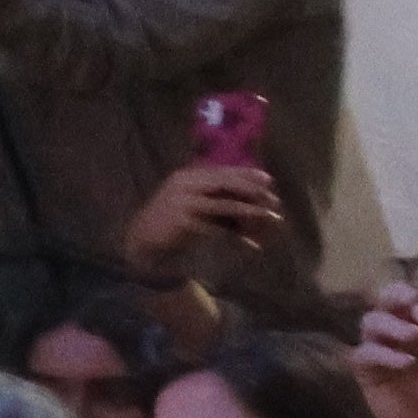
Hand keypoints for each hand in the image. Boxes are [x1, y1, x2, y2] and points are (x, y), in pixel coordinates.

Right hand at [122, 156, 285, 281]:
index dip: (246, 173)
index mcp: (187, 176)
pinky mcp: (183, 223)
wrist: (143, 240)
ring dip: (252, 212)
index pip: (222, 171)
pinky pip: (218, 230)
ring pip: (225, 205)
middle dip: (253, 190)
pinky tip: (252, 246)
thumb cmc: (172, 222)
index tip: (269, 179)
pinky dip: (237, 238)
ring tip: (271, 218)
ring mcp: (183, 203)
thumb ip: (214, 197)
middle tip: (274, 200)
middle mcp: (184, 184)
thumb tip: (250, 199)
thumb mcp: (192, 203)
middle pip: (226, 183)